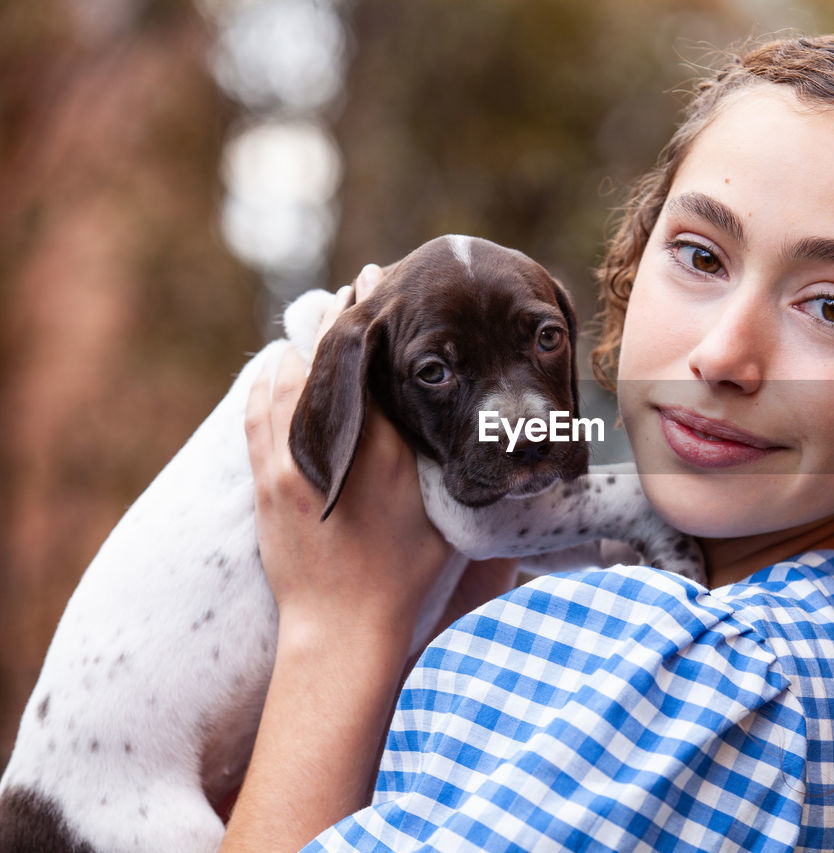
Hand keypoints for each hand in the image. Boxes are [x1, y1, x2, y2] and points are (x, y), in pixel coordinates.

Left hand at [245, 264, 450, 646]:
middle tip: (355, 287)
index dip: (373, 315)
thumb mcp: (445, 513)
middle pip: (325, 358)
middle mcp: (333, 446)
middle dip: (339, 317)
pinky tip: (279, 364)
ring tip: (321, 318)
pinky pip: (258, 411)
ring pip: (286, 378)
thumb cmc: (406, 576)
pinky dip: (270, 379)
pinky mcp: (265, 480)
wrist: (341, 627)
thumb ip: (446, 459)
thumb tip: (461, 419)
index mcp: (384, 449)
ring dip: (303, 343)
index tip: (379, 280)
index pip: (373, 361)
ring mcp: (288, 462)